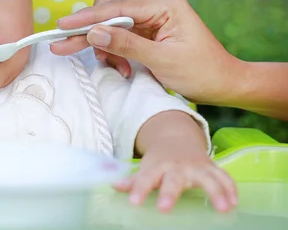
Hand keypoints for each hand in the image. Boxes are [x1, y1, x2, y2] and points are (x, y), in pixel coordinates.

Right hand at [50, 0, 242, 105]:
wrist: (225, 85)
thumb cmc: (202, 72)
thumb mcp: (162, 60)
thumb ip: (126, 44)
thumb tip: (93, 32)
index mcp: (164, 4)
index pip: (117, 7)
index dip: (87, 18)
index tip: (62, 26)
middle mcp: (156, 5)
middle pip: (109, 11)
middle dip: (90, 33)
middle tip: (62, 47)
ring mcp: (151, 17)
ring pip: (111, 25)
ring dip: (105, 47)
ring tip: (115, 69)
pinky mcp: (148, 30)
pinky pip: (120, 36)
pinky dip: (114, 52)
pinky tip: (121, 68)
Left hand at [114, 146, 237, 212]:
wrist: (177, 139)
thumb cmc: (159, 160)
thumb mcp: (146, 167)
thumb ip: (133, 180)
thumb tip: (113, 185)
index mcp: (157, 166)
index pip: (145, 178)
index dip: (139, 190)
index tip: (134, 202)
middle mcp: (177, 166)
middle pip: (174, 179)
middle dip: (170, 193)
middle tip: (165, 208)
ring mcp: (196, 166)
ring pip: (208, 178)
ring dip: (216, 191)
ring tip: (222, 208)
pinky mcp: (212, 168)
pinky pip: (225, 177)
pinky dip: (230, 188)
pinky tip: (235, 203)